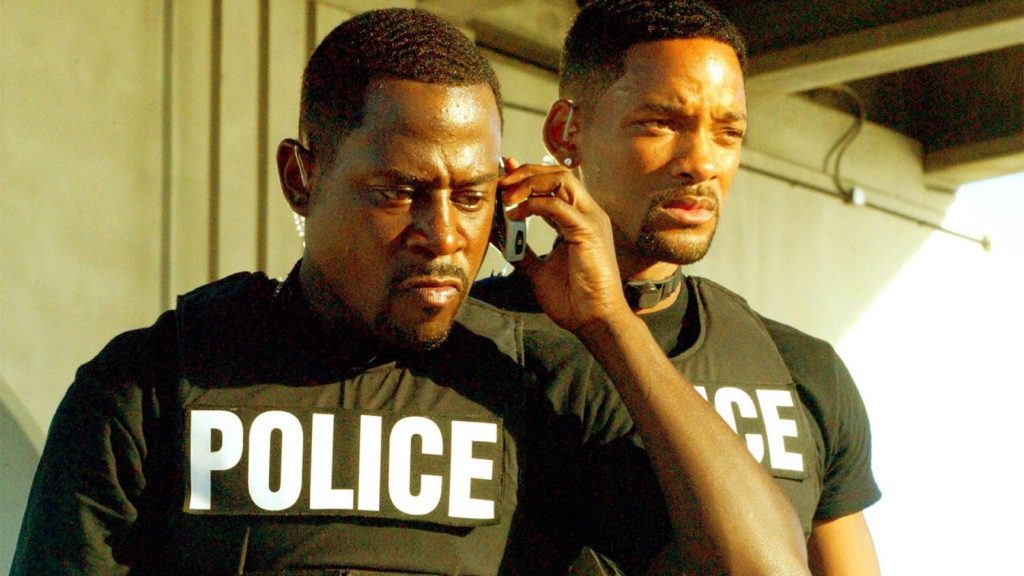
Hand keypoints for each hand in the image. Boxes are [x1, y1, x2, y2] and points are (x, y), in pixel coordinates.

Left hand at [498, 158, 629, 333]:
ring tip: (507, 194)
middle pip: (558, 173)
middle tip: (500, 181)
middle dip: (526, 172)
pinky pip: (557, 205)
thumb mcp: (539, 270)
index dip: (528, 174)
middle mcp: (588, 214)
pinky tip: (515, 214)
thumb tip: (499, 239)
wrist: (595, 320)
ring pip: (560, 179)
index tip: (504, 173)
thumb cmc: (574, 299)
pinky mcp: (588, 231)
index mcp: (578, 220)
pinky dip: (532, 204)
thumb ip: (523, 252)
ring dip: (529, 182)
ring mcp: (590, 220)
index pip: (555, 183)